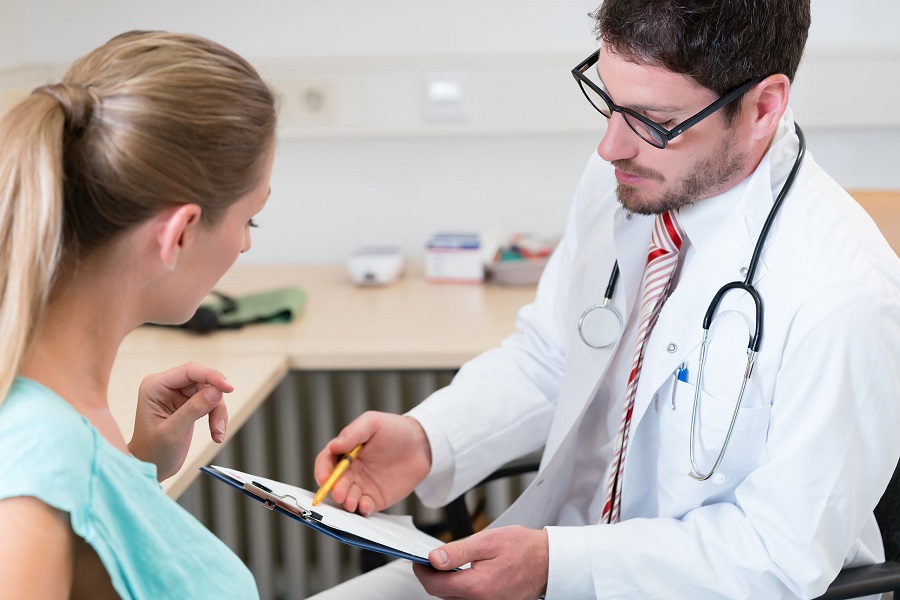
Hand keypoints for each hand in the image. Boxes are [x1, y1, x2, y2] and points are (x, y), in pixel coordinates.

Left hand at [128, 362, 233, 480]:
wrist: (150, 468)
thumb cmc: (152, 453)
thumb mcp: (171, 433)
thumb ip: (192, 410)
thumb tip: (215, 391)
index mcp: (155, 386)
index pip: (189, 371)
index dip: (212, 376)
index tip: (229, 388)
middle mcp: (166, 386)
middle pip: (203, 382)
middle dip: (216, 402)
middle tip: (219, 425)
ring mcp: (178, 395)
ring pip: (210, 392)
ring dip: (218, 413)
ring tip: (217, 434)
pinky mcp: (188, 404)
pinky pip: (210, 403)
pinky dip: (216, 417)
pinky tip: (216, 434)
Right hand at [313, 411, 431, 515]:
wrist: (421, 445)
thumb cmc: (395, 429)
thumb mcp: (373, 423)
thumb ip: (353, 432)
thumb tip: (334, 446)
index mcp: (345, 452)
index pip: (326, 462)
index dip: (322, 470)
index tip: (323, 478)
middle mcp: (350, 471)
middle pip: (334, 483)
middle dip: (334, 490)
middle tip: (339, 494)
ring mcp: (361, 486)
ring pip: (347, 498)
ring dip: (346, 502)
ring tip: (351, 503)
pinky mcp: (374, 498)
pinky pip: (364, 507)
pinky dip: (362, 510)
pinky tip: (365, 506)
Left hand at [412, 526, 548, 599]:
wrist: (548, 561)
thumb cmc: (523, 548)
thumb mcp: (488, 541)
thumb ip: (458, 552)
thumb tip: (434, 558)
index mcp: (477, 586)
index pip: (435, 585)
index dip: (422, 572)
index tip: (419, 561)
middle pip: (443, 594)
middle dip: (434, 577)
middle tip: (434, 559)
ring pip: (454, 599)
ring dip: (448, 584)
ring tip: (450, 565)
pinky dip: (463, 589)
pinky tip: (467, 575)